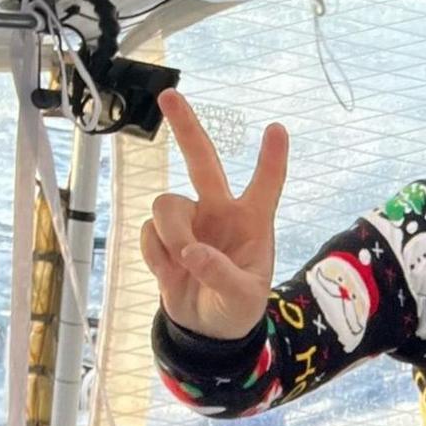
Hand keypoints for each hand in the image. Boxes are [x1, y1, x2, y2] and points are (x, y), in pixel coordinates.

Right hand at [142, 89, 288, 339]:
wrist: (207, 330)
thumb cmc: (237, 310)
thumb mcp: (242, 299)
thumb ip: (220, 275)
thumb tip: (191, 252)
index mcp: (253, 223)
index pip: (265, 185)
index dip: (272, 159)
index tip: (277, 128)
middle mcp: (219, 213)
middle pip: (202, 162)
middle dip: (186, 128)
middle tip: (169, 94)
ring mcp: (190, 223)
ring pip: (166, 204)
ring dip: (171, 233)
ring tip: (184, 263)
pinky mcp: (162, 238)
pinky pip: (148, 233)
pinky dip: (155, 254)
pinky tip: (170, 272)